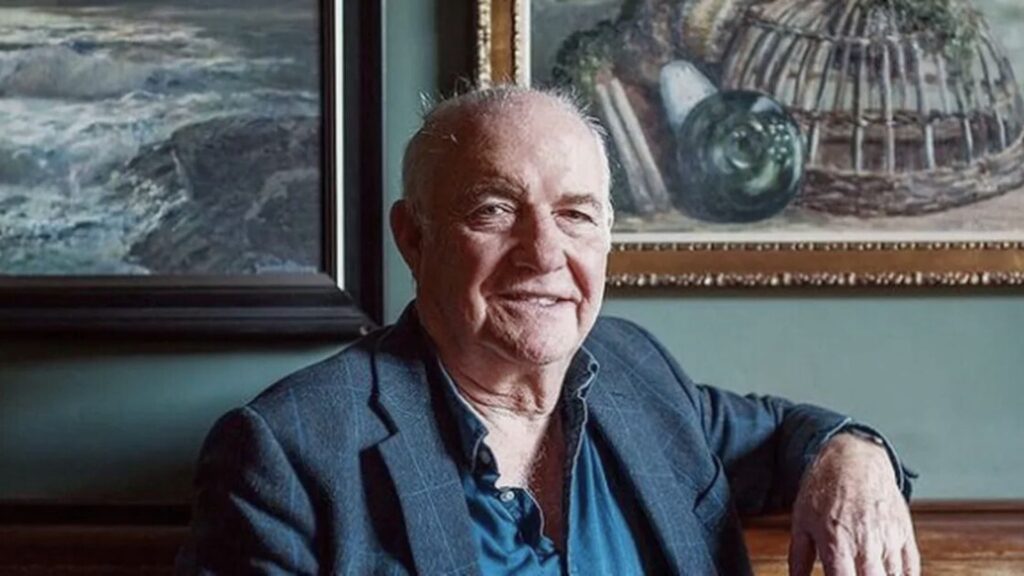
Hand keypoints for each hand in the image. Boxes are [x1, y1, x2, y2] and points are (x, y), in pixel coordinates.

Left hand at [789, 433, 918, 575]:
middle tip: (850, 574)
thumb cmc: (825, 488)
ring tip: (865, 572)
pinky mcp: (904, 533)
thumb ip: (798, 557)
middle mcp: (865, 542)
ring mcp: (888, 538)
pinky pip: (910, 568)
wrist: (854, 458)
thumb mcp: (801, 520)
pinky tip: (889, 575)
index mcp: (836, 541)